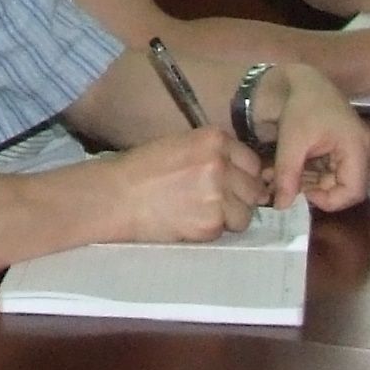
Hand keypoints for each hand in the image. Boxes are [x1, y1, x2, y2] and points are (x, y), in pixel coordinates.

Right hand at [100, 124, 267, 242]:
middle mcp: (220, 163)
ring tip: (201, 213)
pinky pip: (226, 230)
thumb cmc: (141, 169)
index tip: (232, 184)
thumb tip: (244, 176)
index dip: (243, 176)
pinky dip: (212, 230)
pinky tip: (189, 222)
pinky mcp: (211, 222)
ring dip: (229, 217)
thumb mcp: (180, 146)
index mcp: (213, 139)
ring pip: (245, 213)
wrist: (116, 196)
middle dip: (240, 198)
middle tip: (215, 202)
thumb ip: (213, 155)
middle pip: (253, 188)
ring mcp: (218, 194)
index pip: (252, 161)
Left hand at [256, 68, 369, 211]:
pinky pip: (347, 175)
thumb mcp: (290, 142)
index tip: (303, 191)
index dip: (327, 200)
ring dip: (321, 184)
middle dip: (319, 190)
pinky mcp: (360, 152)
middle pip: (350, 190)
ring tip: (298, 170)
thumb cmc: (301, 109)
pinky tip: (306, 166)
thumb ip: (287, 176)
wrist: (305, 85)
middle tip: (293, 180)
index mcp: (358, 147)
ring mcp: (368, 152)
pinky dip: (325, 176)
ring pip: (348, 184)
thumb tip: (282, 207)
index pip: (353, 193)